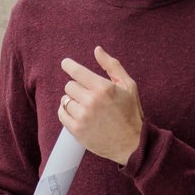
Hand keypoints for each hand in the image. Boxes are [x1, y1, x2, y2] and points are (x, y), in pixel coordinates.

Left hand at [58, 47, 143, 165]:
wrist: (132, 144)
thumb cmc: (130, 113)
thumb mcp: (128, 86)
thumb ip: (112, 66)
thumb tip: (97, 50)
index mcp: (103, 88)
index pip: (77, 72)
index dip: (69, 65)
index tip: (65, 63)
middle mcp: (91, 101)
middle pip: (69, 86)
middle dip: (78, 88)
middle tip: (89, 96)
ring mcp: (83, 117)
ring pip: (64, 100)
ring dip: (72, 101)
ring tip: (86, 107)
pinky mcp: (77, 130)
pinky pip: (61, 114)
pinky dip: (67, 112)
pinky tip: (78, 114)